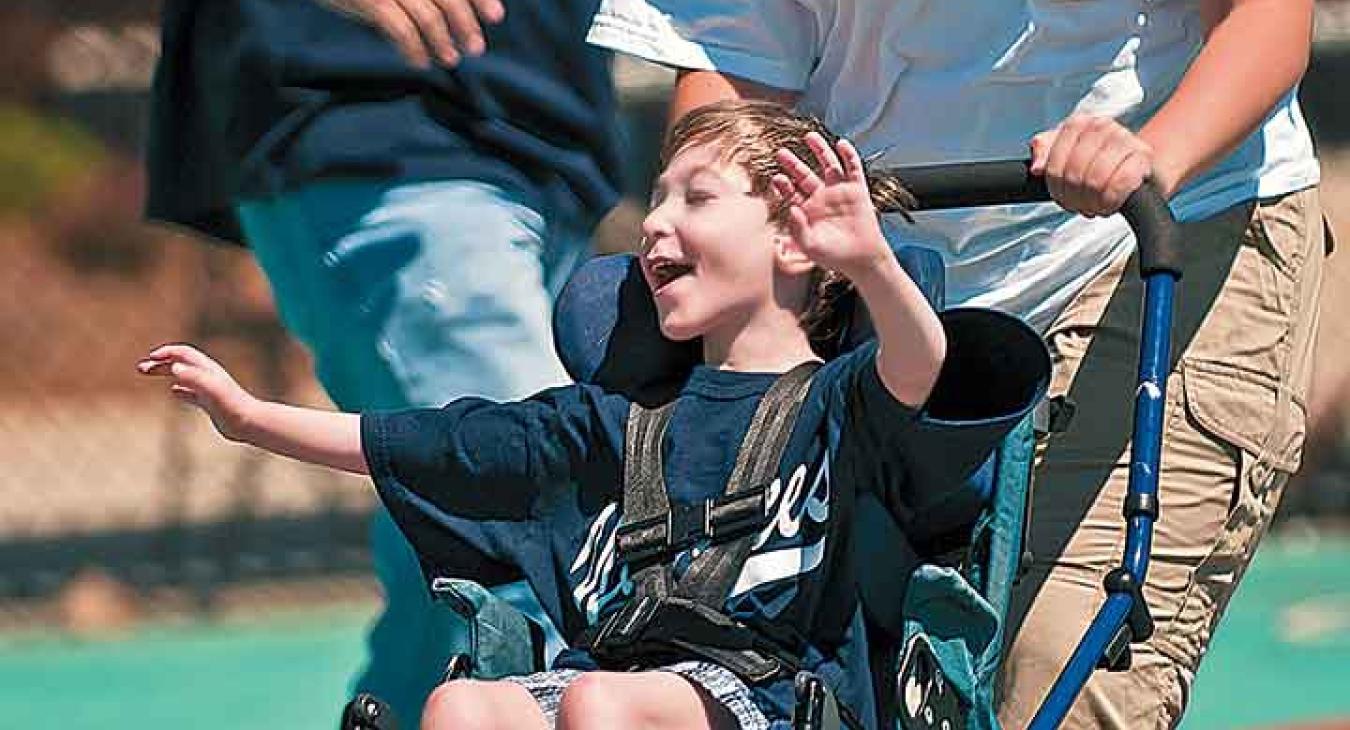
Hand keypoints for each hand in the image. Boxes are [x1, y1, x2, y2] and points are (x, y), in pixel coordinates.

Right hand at [137, 344, 257, 442]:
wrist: (249, 422)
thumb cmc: (230, 405)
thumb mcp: (210, 389)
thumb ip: (194, 377)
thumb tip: (174, 368)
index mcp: (206, 369)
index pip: (183, 353)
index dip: (166, 353)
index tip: (150, 358)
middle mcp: (208, 376)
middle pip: (180, 362)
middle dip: (160, 362)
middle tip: (140, 368)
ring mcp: (209, 389)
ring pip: (183, 375)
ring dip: (165, 371)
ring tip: (148, 373)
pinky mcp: (211, 403)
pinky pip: (192, 392)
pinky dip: (180, 388)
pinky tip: (174, 391)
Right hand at [316, 0, 503, 67]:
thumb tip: (451, 24)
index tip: (495, 16)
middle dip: (466, 23)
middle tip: (476, 47)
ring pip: (428, 14)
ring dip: (443, 40)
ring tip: (450, 58)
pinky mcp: (368, 0)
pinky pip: (399, 28)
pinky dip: (413, 48)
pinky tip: (420, 62)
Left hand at [772, 133, 890, 278]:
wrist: (861, 259)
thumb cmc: (834, 256)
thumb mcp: (809, 246)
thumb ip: (797, 229)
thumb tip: (790, 208)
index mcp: (807, 210)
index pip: (790, 192)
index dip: (783, 185)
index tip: (777, 178)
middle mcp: (821, 197)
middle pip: (804, 174)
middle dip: (793, 163)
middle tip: (781, 153)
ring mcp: (839, 192)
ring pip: (828, 165)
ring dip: (819, 150)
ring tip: (809, 136)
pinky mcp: (857, 190)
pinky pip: (853, 168)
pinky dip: (848, 155)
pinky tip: (841, 144)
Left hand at [1030, 114, 1164, 217]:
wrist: (1141, 168)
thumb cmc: (1100, 164)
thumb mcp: (1067, 156)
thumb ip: (1045, 155)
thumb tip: (1037, 167)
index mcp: (1078, 124)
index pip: (1053, 165)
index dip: (1056, 189)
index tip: (1063, 198)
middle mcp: (1101, 126)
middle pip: (1073, 174)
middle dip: (1075, 198)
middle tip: (1081, 205)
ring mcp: (1124, 138)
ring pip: (1095, 180)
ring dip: (1093, 202)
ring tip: (1096, 206)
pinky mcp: (1143, 155)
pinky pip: (1120, 183)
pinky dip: (1111, 201)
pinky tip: (1110, 204)